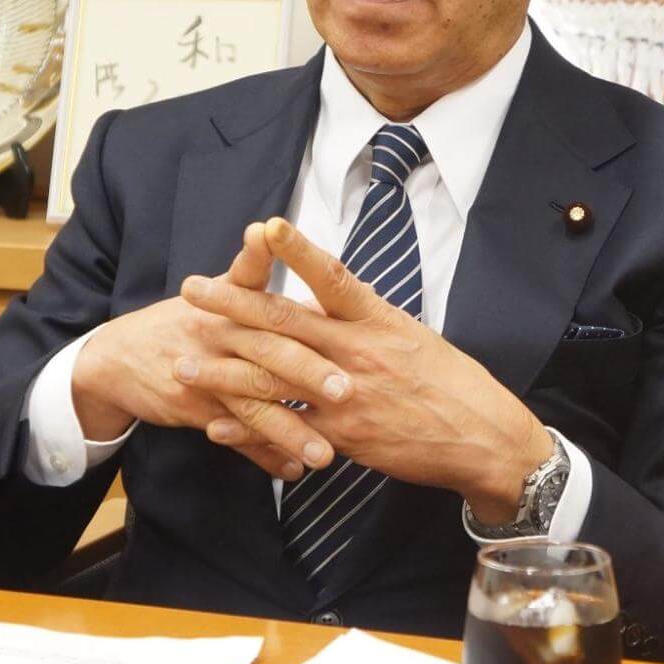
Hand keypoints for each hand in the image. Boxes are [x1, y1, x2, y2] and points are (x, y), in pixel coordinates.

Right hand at [69, 223, 339, 482]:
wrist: (115, 358)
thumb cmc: (180, 321)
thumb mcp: (212, 288)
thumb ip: (249, 266)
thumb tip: (267, 228)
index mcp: (229, 304)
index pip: (267, 300)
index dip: (298, 308)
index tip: (335, 321)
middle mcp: (218, 336)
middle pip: (266, 354)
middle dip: (306, 374)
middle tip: (346, 391)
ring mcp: (204, 376)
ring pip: (253, 404)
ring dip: (290, 431)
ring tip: (326, 455)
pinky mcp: (194, 410)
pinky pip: (234, 437)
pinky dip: (262, 456)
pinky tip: (291, 472)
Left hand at [178, 218, 555, 524]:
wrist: (480, 437)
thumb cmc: (452, 381)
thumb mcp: (413, 335)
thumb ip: (368, 318)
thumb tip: (338, 294)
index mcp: (377, 321)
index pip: (332, 276)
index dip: (297, 250)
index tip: (264, 225)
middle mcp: (357, 352)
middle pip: (285, 322)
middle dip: (232, 304)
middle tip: (193, 289)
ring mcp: (345, 396)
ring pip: (273, 377)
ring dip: (223, 369)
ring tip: (184, 359)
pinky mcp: (342, 438)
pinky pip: (285, 430)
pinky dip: (248, 428)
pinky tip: (215, 424)